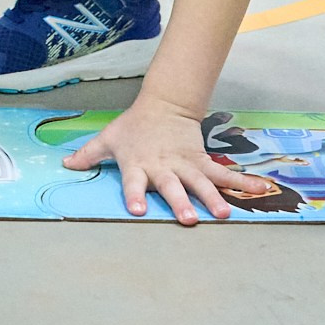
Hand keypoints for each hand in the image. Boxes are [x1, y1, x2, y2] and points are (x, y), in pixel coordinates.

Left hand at [58, 98, 274, 224]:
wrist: (164, 104)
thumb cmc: (134, 127)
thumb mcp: (109, 138)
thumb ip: (89, 154)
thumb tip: (65, 165)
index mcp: (138, 165)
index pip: (134, 182)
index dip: (134, 195)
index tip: (136, 210)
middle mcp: (163, 168)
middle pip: (172, 187)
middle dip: (180, 203)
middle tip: (188, 219)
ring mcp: (185, 165)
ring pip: (200, 183)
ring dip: (213, 198)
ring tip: (224, 213)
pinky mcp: (202, 162)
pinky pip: (223, 175)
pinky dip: (241, 182)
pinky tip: (259, 190)